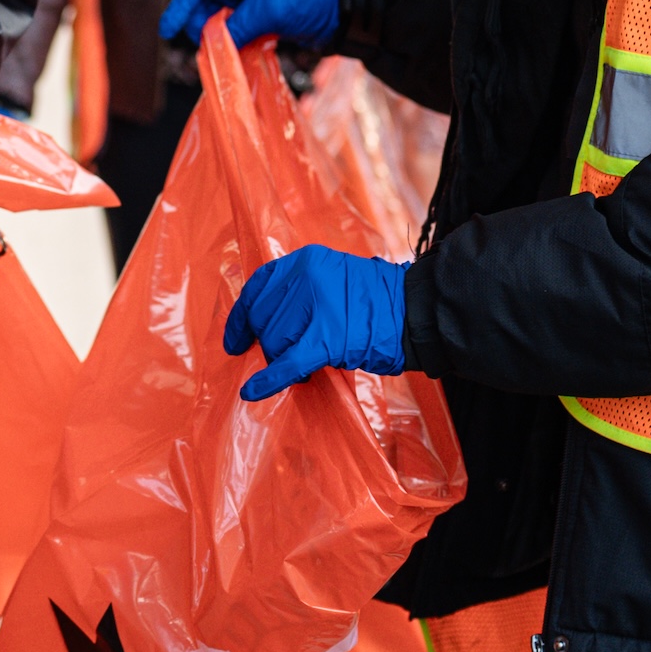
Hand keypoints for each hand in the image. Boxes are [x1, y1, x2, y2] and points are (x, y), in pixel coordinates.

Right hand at [159, 0, 340, 48]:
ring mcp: (251, 2)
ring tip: (223, 53)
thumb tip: (213, 46)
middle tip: (207, 45)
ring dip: (219, 38)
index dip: (180, 6)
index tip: (167, 30)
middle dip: (201, 26)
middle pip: (206, 5)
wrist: (340, 8)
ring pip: (221, 22)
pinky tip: (237, 55)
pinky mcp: (262, 20)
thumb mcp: (266, 11)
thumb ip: (236, 28)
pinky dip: (234, 44)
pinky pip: (237, 32)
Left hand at [221, 244, 408, 400]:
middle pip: (266, 319)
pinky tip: (252, 392)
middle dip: (271, 344)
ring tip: (306, 368)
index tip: (234, 340)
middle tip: (289, 358)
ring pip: (277, 342)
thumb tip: (265, 321)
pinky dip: (269, 380)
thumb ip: (300, 291)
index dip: (242, 317)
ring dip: (283, 360)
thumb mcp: (332, 278)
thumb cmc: (376, 301)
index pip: (259, 286)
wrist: (416, 312)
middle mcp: (306, 277)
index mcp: (305, 259)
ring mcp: (317, 307)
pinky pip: (288, 362)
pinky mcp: (328, 338)